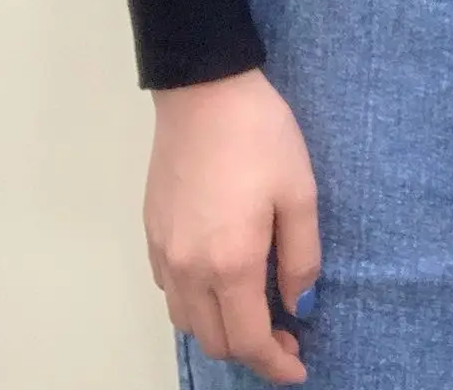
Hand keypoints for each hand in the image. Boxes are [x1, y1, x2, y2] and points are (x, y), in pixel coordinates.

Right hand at [145, 67, 319, 385]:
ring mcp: (164, 253)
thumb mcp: (299, 191)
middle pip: (215, 340)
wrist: (204, 90)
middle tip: (287, 333)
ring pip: (187, 321)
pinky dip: (196, 304)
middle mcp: (189, 270)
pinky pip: (170, 291)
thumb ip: (302, 256)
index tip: (298, 369)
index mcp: (230, 263)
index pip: (248, 340)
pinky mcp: (151, 232)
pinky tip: (221, 281)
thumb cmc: (261, 136)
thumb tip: (300, 304)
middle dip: (251, 350)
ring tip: (256, 310)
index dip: (274, 364)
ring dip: (221, 329)